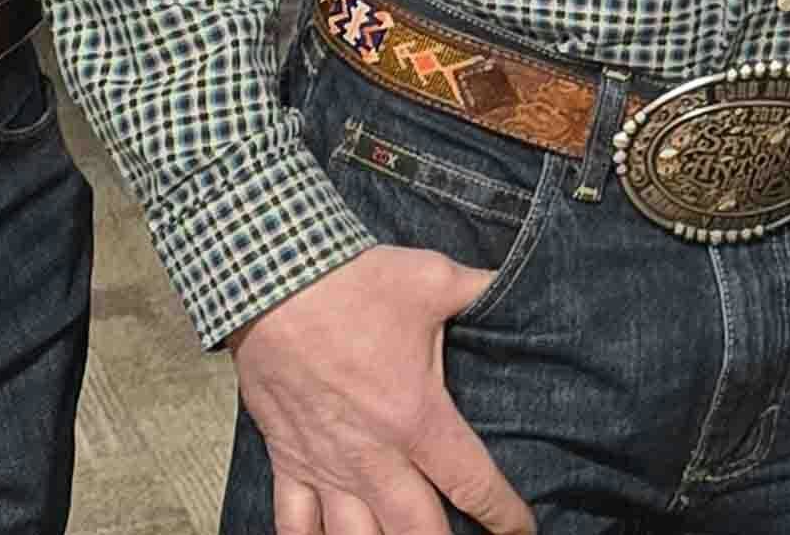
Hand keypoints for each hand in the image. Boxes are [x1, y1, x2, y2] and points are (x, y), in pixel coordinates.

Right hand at [230, 246, 528, 534]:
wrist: (269, 283)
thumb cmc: (353, 283)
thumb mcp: (433, 279)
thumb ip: (482, 291)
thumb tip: (521, 282)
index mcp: (416, 416)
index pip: (472, 483)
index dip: (503, 514)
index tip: (520, 528)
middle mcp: (373, 455)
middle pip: (418, 530)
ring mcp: (326, 465)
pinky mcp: (288, 461)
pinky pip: (295, 524)